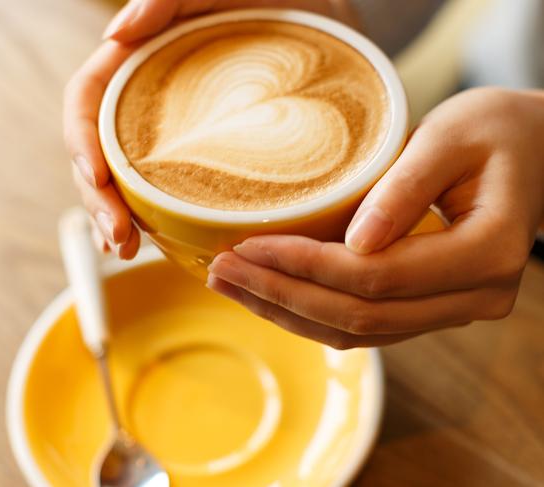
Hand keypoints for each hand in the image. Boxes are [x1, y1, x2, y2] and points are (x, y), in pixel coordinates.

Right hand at [63, 0, 358, 256]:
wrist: (326, 23)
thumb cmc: (277, 0)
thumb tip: (114, 36)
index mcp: (139, 63)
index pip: (87, 102)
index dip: (80, 140)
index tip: (95, 176)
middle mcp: (147, 103)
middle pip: (99, 153)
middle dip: (99, 199)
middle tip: (118, 239)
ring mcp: (171, 134)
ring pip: (124, 180)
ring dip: (116, 219)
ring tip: (125, 250)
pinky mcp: (199, 158)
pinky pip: (164, 192)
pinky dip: (152, 221)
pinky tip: (151, 244)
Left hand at [207, 87, 543, 348]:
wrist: (531, 152)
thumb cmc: (494, 132)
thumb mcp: (450, 138)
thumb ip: (404, 189)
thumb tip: (353, 243)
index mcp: (487, 254)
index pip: (378, 277)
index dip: (306, 266)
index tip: (248, 245)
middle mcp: (474, 297)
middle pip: (359, 316)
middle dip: (281, 294)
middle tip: (220, 271)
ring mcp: (451, 309)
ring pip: (356, 332)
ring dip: (287, 311)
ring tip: (230, 286)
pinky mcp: (428, 307)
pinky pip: (363, 325)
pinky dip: (311, 313)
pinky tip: (269, 294)